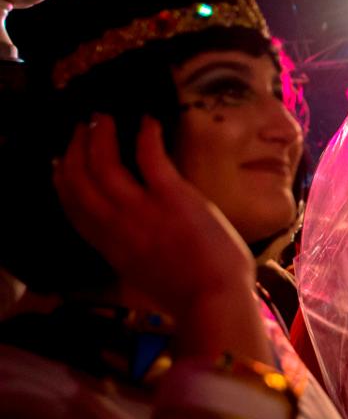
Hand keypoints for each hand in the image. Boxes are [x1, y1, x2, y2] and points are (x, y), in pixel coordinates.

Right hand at [53, 114, 267, 360]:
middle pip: (78, 180)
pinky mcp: (172, 198)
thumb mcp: (144, 277)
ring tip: (103, 117)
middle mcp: (115, 226)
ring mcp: (142, 210)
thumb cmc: (189, 295)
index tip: (60, 161)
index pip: (73, 208)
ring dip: (100, 136)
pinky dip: (145, 135)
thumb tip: (130, 237)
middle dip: (74, 149)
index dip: (62, 180)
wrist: (215, 301)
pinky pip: (150, 158)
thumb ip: (129, 253)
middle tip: (80, 128)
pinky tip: (148, 121)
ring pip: (103, 164)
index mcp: (108, 248)